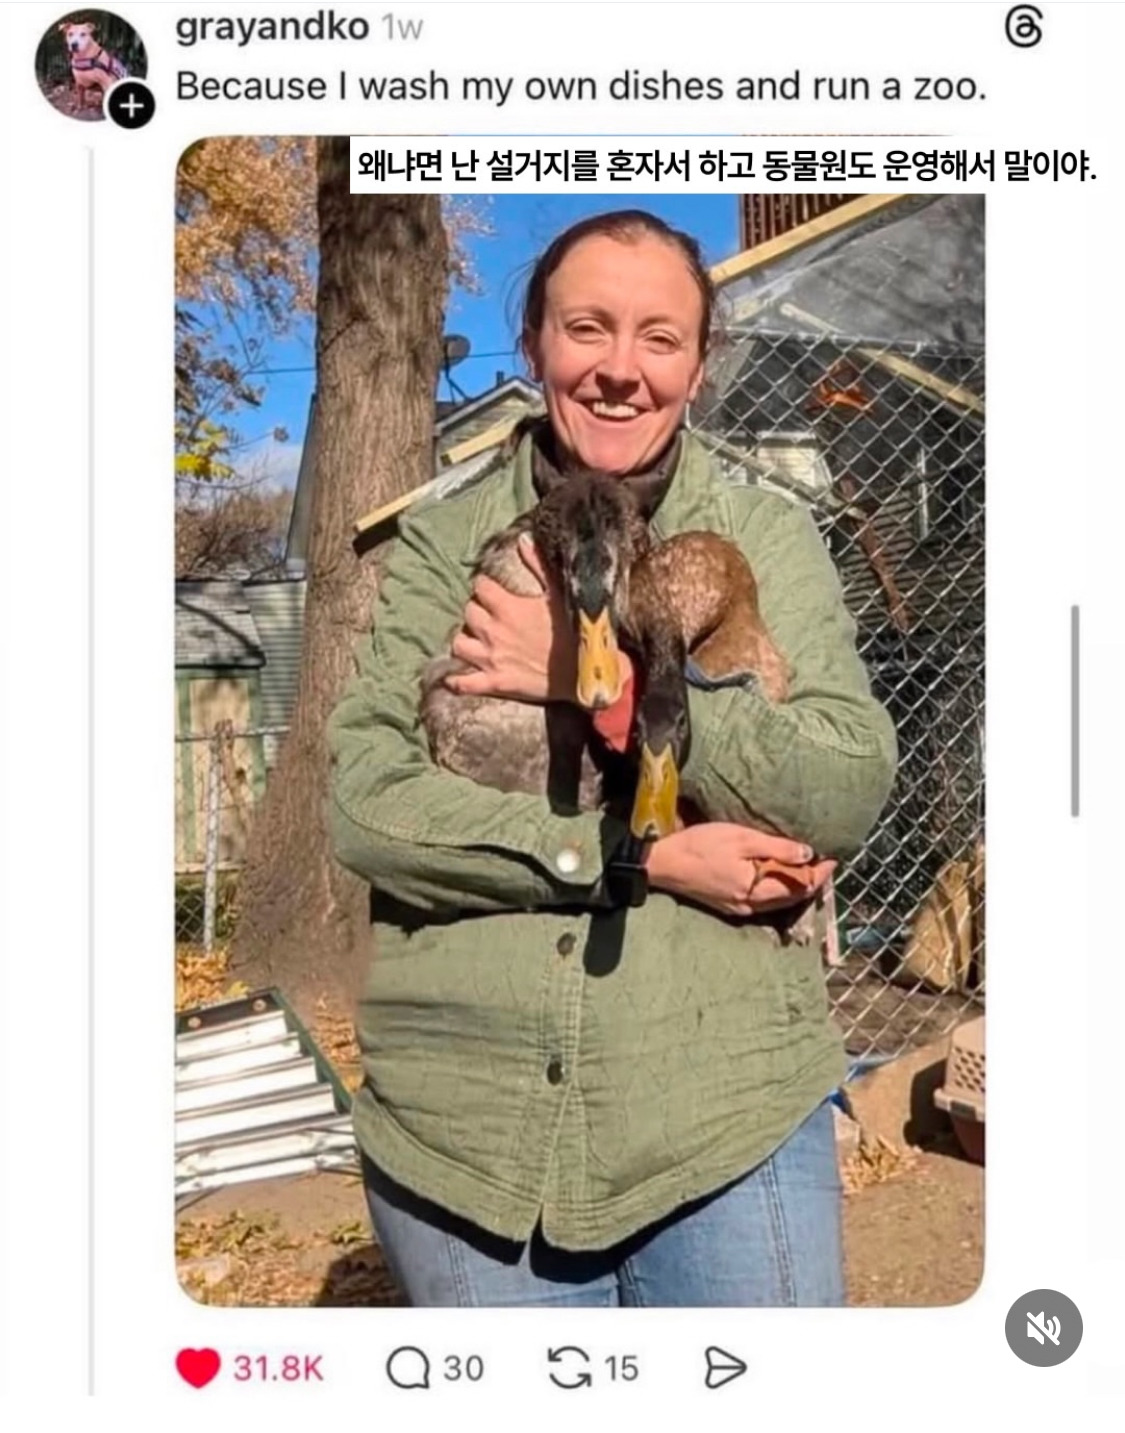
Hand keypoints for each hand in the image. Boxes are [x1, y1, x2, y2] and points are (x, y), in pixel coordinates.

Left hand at [445, 538, 632, 702]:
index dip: (486, 587)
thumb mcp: (558, 594)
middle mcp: (493, 631)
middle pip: (468, 612)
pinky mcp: (494, 683)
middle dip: (476, 611)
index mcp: (508, 607)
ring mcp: (491, 658)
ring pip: (459, 644)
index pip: (480, 586)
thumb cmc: (574, 632)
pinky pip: (464, 683)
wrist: (585, 672)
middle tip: (489, 615)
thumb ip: (538, 565)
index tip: (494, 591)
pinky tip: (454, 677)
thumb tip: (523, 539)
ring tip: (476, 639)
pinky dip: (456, 681)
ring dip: (465, 639)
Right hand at [646, 822, 835, 918]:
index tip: (833, 859)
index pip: (800, 887)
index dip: (819, 874)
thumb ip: (776, 848)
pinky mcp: (726, 905)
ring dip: (793, 887)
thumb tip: (808, 853)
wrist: (663, 863)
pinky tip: (775, 877)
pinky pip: (761, 901)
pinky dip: (775, 890)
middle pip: (791, 898)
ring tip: (805, 868)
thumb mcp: (741, 838)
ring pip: (777, 901)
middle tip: (823, 863)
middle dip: (810, 881)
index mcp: (756, 890)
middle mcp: (750, 906)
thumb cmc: (700, 846)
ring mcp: (737, 908)